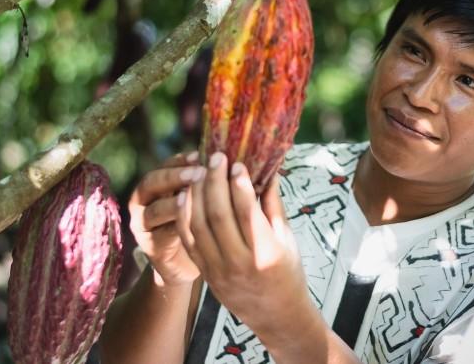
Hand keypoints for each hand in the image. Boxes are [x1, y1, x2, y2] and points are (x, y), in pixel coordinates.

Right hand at [128, 152, 204, 286]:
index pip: (167, 164)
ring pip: (154, 208)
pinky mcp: (149, 244)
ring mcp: (143, 222)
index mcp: (159, 182)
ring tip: (193, 196)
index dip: (182, 159)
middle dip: (175, 176)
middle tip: (198, 173)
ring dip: (174, 202)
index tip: (201, 155)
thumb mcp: (204, 198)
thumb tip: (232, 160)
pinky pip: (160, 233)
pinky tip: (193, 223)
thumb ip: (211, 180)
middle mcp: (145, 199)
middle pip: (153, 182)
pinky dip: (176, 227)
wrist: (189, 262)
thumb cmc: (203, 223)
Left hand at [177, 152, 321, 347]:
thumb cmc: (288, 273)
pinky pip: (190, 241)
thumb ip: (274, 205)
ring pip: (198, 226)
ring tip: (199, 171)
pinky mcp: (206, 274)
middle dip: (215, 182)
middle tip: (215, 158)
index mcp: (266, 252)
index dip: (239, 184)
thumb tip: (269, 169)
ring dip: (196, 195)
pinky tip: (187, 195)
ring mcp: (219, 270)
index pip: (247, 212)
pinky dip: (185, 216)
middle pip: (218, 215)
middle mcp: (240, 263)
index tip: (236, 163)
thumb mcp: (288, 239)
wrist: (277, 316)